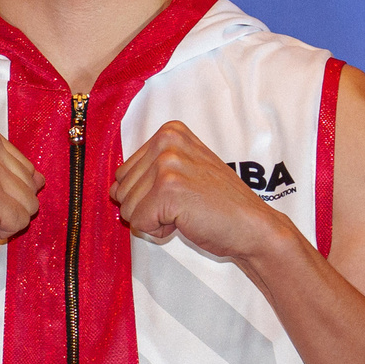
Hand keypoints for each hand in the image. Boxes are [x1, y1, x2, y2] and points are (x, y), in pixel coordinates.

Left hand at [109, 120, 293, 262]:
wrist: (252, 226)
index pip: (124, 171)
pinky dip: (159, 231)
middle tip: (184, 205)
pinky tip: (185, 221)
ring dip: (154, 220)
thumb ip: (147, 174)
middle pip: (122, 189)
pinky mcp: (168, 190)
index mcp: (170, 132)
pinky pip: (139, 222)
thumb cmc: (218, 205)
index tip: (181, 192)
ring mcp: (167, 163)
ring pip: (127, 207)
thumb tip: (112, 189)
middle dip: (147, 207)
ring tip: (186, 212)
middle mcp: (167, 141)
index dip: (148, 193)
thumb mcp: (183, 173)